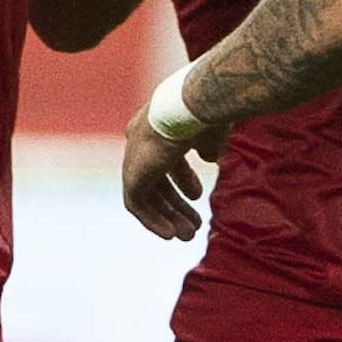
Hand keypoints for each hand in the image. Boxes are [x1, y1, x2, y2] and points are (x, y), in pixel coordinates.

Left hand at [122, 115, 208, 240]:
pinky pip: (135, 203)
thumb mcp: (209, 132)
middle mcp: (141, 141)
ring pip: (147, 194)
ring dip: (166, 217)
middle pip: (157, 180)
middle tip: (193, 225)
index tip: (197, 196)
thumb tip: (207, 158)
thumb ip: (206, 146)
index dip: (182, 180)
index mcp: (158, 128)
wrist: (193, 105)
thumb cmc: (207, 113)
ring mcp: (134, 156)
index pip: (166, 160)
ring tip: (187, 235)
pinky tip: (169, 234)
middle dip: (175, 204)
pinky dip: (151, 220)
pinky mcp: (132, 172)